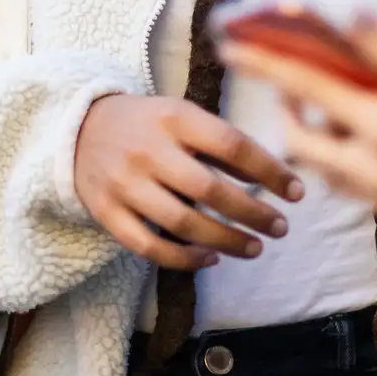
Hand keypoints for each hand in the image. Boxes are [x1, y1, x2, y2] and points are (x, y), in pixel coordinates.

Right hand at [72, 94, 303, 269]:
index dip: (270, 170)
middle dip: (253, 213)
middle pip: (209, 189)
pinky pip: (150, 246)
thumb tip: (270, 178)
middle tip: (280, 228)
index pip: (231, 145)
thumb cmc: (148, 124)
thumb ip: (223, 144)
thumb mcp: (183, 116)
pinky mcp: (106, 212)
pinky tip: (211, 259)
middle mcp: (148, 149)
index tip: (297, 192)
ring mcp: (124, 183)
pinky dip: (185, 259)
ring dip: (226, 241)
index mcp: (174, 117)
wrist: (79, 129)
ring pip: (182, 223)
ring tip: (255, 248)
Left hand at [221, 16, 376, 240]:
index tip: (230, 42)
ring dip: (316, 135)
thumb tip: (350, 15)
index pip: (305, 86)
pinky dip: (346, 157)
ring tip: (339, 105)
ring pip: (324, 165)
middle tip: (296, 80)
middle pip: (299, 139)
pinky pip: (352, 184)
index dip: (264, 61)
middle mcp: (370, 168)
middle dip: (287, 107)